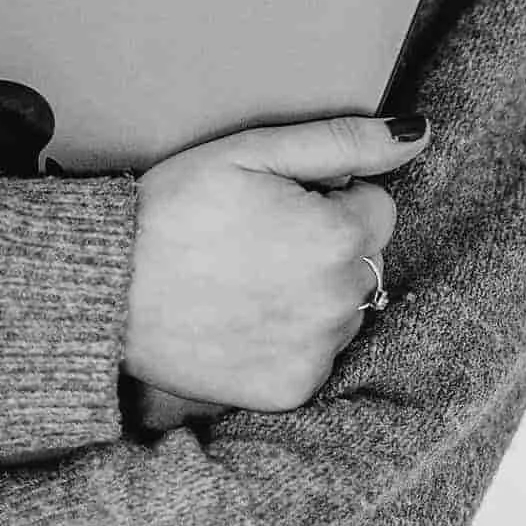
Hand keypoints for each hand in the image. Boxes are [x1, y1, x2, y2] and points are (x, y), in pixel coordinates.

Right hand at [124, 109, 428, 412]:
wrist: (108, 290)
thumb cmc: (174, 209)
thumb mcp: (252, 152)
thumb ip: (343, 140)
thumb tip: (417, 134)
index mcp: (337, 237)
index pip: (378, 209)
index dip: (329, 198)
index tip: (278, 202)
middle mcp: (339, 302)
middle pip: (365, 261)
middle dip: (327, 245)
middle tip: (257, 239)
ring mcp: (316, 353)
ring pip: (345, 310)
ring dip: (314, 294)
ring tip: (246, 279)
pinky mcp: (291, 391)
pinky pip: (316, 355)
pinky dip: (291, 338)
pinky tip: (243, 317)